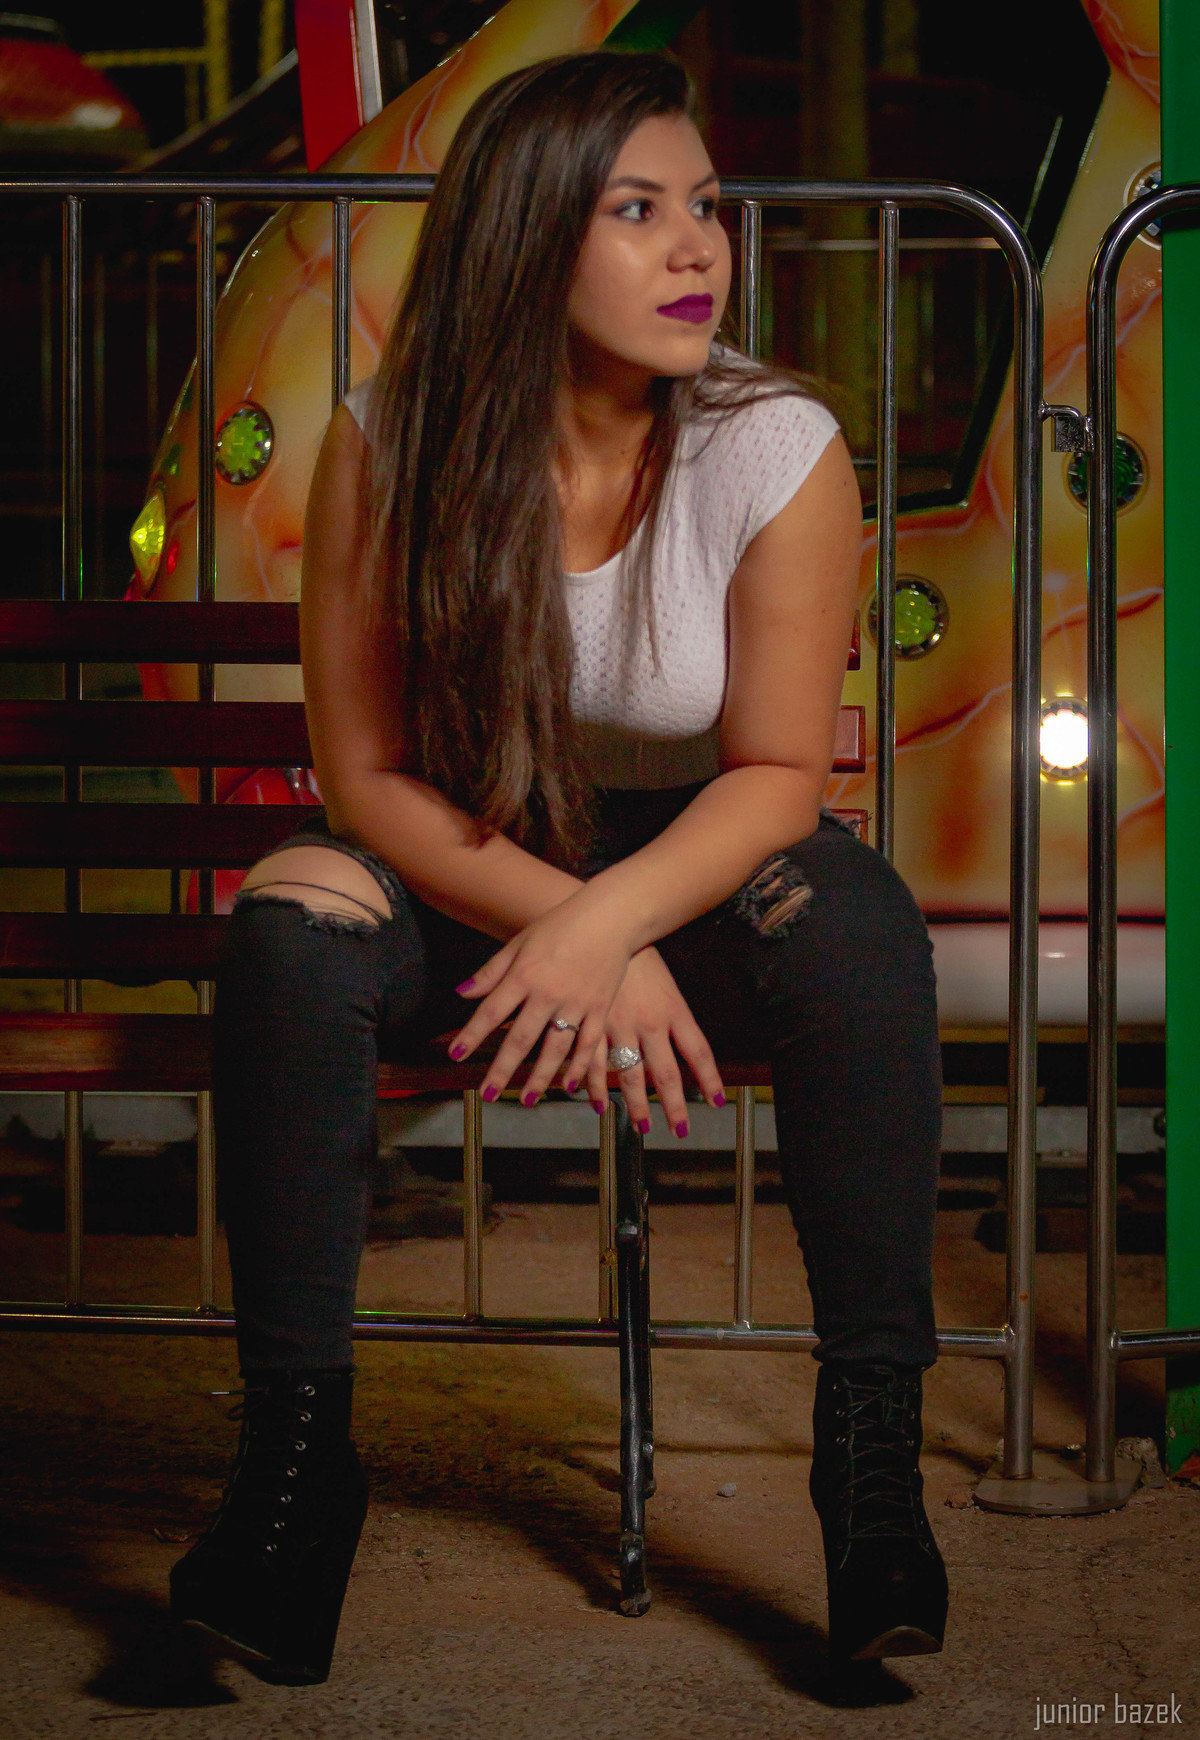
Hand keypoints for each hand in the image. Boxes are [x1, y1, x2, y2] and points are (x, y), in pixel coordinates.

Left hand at [447, 900, 724, 1129]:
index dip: (472, 1035)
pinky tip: (569, 1086)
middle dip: (503, 1069)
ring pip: (556, 1049)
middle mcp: (548, 993)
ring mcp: (577, 1003)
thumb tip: (462, 993)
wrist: (610, 917)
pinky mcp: (600, 1009)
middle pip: (521, 1038)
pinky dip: (579, 1067)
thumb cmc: (560, 925)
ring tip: (527, 1100)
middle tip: (488, 1095)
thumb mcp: (520, 942)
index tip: (456, 1056)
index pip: (491, 1012)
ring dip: (540, 1077)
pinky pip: (589, 1045)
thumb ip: (492, 971)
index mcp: (524, 975)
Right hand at [581, 946, 725, 1134]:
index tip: (717, 1101)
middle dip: (674, 1106)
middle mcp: (649, 1023)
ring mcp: (619, 1027)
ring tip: (643, 1127)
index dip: (709, 1079)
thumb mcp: (666, 983)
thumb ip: (674, 1015)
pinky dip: (595, 1088)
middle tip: (680, 1129)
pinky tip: (598, 1104)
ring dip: (637, 1105)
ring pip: (629, 1076)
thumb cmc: (638, 954)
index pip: (698, 1051)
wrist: (602, 930)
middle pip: (665, 1074)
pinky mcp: (591, 1025)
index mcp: (673, 1010)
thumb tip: (683, 1043)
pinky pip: (593, 1065)